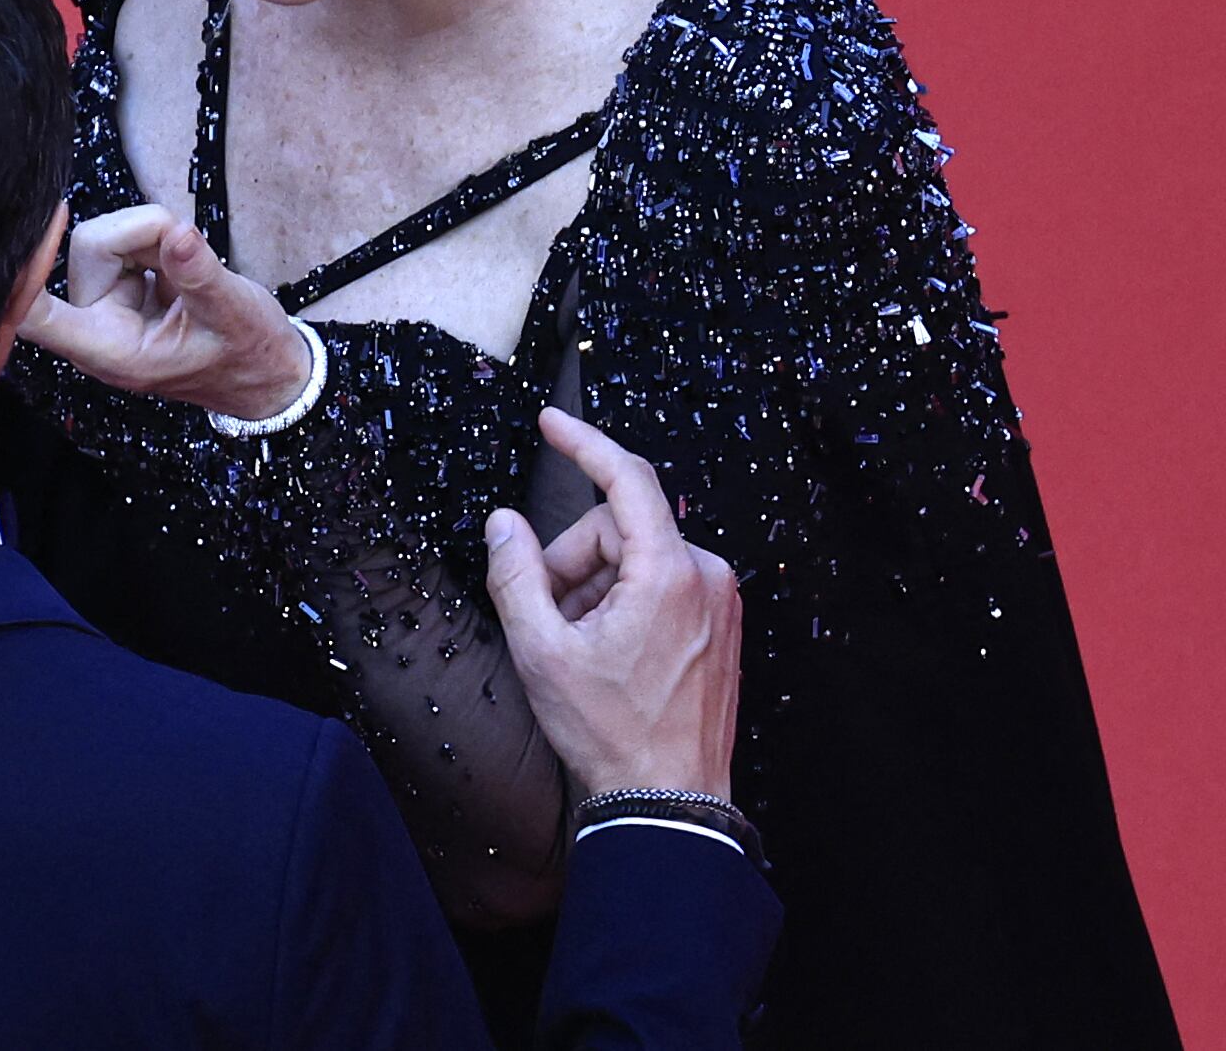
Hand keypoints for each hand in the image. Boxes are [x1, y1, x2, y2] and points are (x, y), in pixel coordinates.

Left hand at [17, 204, 313, 422]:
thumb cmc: (248, 355)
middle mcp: (98, 328)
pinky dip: (156, 240)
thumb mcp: (233, 313)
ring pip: (105, 237)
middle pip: (89, 248)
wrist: (267, 371)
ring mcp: (106, 305)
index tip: (22, 234)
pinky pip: (124, 238)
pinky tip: (179, 269)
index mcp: (111, 350)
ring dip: (152, 237)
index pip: (38, 317)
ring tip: (188, 270)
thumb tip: (177, 235)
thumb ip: (199, 275)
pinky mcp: (119, 285)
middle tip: (187, 252)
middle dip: (142, 235)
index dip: (21, 277)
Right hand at [484, 407, 741, 800]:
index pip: (626, 478)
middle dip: (572, 561)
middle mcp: (705, 576)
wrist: (669, 801)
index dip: (582, 443)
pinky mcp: (720, 625)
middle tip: (547, 616)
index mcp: (669, 572)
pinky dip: (624, 604)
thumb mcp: (541, 652)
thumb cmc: (610, 732)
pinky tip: (607, 652)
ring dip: (596, 588)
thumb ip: (515, 575)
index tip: (549, 423)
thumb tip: (504, 524)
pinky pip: (662, 585)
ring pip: (637, 558)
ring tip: (578, 647)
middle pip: (618, 528)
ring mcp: (719, 602)